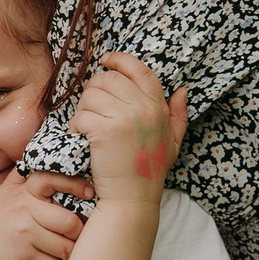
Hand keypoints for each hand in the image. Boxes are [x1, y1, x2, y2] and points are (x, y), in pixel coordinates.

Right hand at [0, 170, 88, 259]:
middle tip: (78, 239)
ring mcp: (24, 234)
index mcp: (21, 192)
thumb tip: (51, 163)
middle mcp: (23, 209)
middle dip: (79, 234)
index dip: (77, 185)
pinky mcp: (23, 258)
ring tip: (68, 258)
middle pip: (70, 221)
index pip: (54, 178)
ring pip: (66, 247)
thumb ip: (24, 182)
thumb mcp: (2, 197)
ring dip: (70, 257)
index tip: (90, 194)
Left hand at [69, 53, 188, 206]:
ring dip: (83, 109)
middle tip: (93, 109)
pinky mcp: (104, 130)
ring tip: (88, 127)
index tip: (106, 60)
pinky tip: (82, 138)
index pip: (139, 69)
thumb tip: (182, 90)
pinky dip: (76, 126)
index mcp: (158, 107)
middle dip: (94, 91)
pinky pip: (81, 115)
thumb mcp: (173, 142)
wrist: (132, 199)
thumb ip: (178, 115)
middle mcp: (144, 108)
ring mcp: (124, 118)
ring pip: (90, 95)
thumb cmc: (149, 171)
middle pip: (108, 79)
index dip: (120, 60)